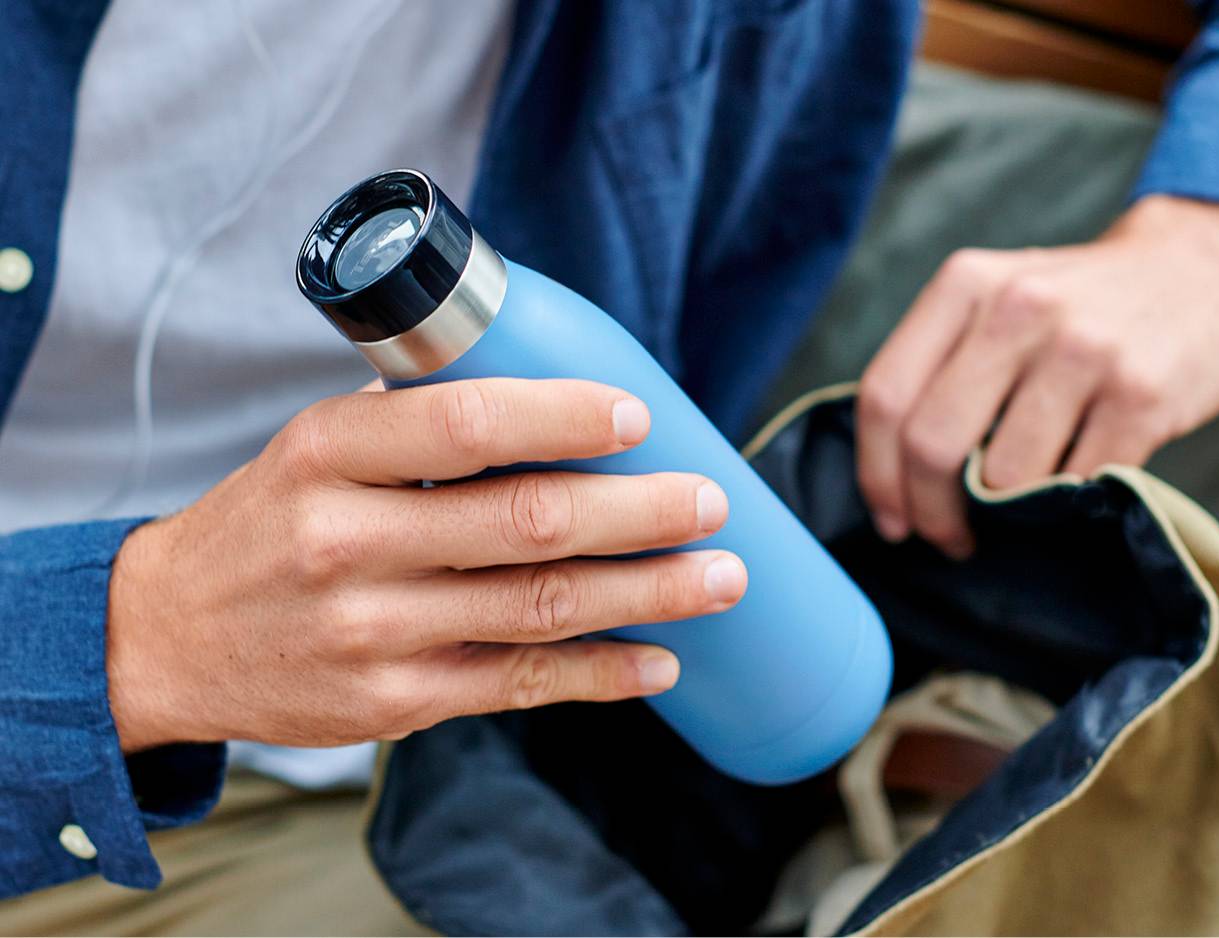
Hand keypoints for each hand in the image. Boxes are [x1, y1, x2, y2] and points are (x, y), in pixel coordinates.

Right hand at [106, 378, 746, 751]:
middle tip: (711, 500)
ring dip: (648, 593)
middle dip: (638, 512)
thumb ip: (412, 425)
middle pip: (526, 524)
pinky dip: (602, 674)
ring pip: (541, 609)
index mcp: (327, 455)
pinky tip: (661, 662)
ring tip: (720, 576)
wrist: (167, 637)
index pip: (466, 424)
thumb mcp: (311, 448)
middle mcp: (348, 543)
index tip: (637, 416)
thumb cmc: (265, 524)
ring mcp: (374, 633)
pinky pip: (521, 684)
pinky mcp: (396, 703)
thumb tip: (544, 391)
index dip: (564, 418)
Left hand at [857, 195, 1218, 558]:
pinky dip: (1062, 504)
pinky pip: (1075, 484)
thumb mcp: (992, 301)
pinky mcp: (1141, 394)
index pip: (885, 396)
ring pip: (1004, 477)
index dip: (875, 474)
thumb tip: (889, 475)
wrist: (1196, 269)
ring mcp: (1083, 350)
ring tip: (1013, 508)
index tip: (891, 520)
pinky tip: (1065, 488)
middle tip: (946, 537)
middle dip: (930, 511)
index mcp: (964, 285)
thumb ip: (936, 366)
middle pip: (933, 443)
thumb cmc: (1071, 306)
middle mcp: (1018, 308)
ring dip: (1001, 514)